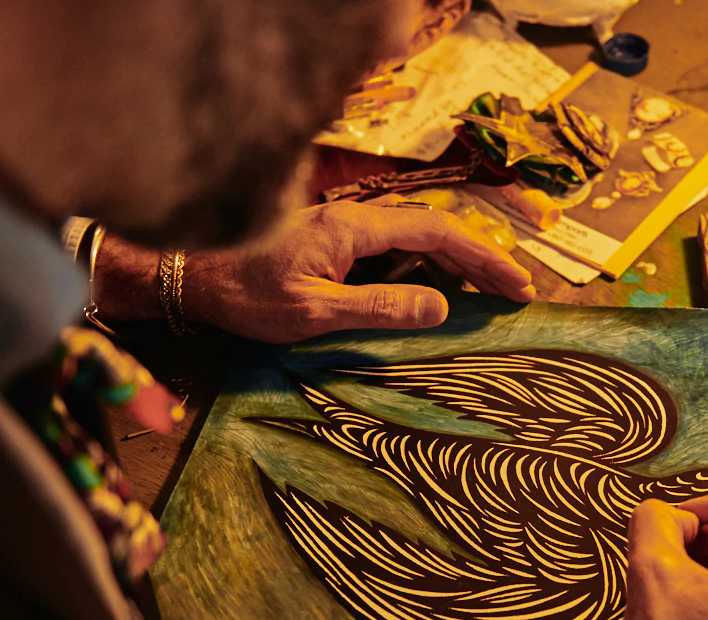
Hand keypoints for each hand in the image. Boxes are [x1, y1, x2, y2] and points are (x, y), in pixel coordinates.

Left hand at [93, 200, 535, 341]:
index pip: (437, 234)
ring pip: (416, 236)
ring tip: (490, 291)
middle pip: (434, 229)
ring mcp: (343, 228)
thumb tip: (440, 306)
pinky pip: (394, 248)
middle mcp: (353, 219)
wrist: (190, 276)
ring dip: (457, 261)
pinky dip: (428, 265)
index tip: (515, 283)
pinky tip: (438, 288)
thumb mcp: (314, 313)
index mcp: (354, 228)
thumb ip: (379, 309)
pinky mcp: (332, 242)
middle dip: (481, 257)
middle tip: (517, 290)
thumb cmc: (245, 295)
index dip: (482, 257)